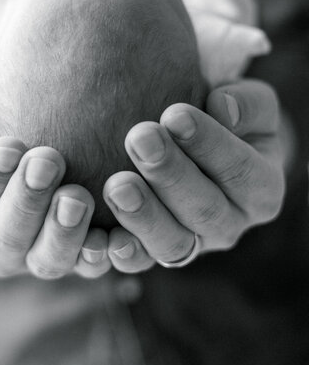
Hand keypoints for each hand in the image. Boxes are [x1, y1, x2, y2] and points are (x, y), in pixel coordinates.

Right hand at [0, 102, 110, 279]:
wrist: (44, 158)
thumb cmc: (3, 144)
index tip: (9, 146)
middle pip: (7, 238)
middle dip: (27, 200)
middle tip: (46, 162)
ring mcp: (39, 259)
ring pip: (48, 261)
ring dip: (63, 231)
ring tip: (77, 197)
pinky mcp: (79, 261)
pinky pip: (90, 265)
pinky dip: (100, 253)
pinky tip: (112, 233)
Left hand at [103, 79, 284, 272]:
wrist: (202, 144)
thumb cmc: (225, 117)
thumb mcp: (250, 105)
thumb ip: (248, 104)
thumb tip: (222, 107)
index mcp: (261, 190)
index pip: (241, 171)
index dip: (209, 144)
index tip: (175, 115)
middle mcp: (230, 224)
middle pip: (204, 210)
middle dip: (169, 174)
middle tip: (139, 138)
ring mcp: (193, 243)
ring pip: (172, 244)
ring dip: (142, 216)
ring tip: (116, 185)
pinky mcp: (156, 251)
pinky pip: (139, 260)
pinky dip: (122, 252)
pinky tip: (103, 236)